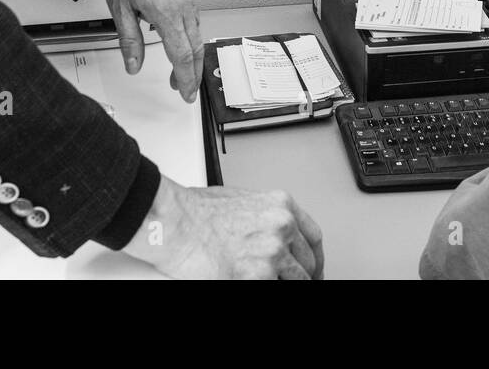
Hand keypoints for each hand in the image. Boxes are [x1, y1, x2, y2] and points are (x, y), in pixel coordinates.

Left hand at [91, 0, 202, 101]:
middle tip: (186, 90)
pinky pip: (193, 17)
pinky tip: (179, 40)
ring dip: (192, 55)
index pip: (182, 54)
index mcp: (165, 10)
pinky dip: (190, 35)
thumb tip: (133, 65)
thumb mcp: (118, 8)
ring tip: (180, 71)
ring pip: (197, 32)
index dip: (185, 78)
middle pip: (195, 46)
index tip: (186, 93)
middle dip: (193, 72)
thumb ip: (129, 40)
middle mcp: (182, 2)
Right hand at [123, 176, 324, 278]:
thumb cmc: (195, 210)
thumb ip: (263, 218)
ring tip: (262, 277)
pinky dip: (265, 285)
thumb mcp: (241, 201)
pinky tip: (248, 279)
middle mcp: (282, 226)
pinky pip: (274, 286)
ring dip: (281, 281)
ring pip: (295, 280)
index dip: (314, 257)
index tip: (311, 267)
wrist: (174, 222)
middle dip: (301, 275)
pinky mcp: (258, 276)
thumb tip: (267, 236)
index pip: (313, 237)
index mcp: (281, 205)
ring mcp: (273, 253)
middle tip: (290, 280)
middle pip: (308, 262)